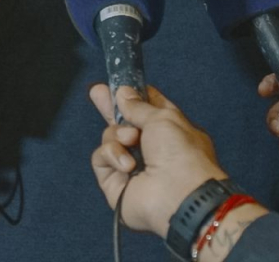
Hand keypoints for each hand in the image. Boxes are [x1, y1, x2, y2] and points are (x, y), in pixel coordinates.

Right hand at [89, 84, 227, 236]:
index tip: (119, 84)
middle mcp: (150, 148)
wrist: (179, 195)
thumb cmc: (181, 154)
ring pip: (109, 137)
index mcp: (169, 131)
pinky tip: (127, 165)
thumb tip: (123, 93)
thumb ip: (138, 105)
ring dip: (118, 135)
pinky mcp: (115, 182)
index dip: (133, 95)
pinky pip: (101, 157)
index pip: (147, 109)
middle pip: (123, 122)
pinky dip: (112, 156)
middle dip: (110, 107)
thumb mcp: (163, 117)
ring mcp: (132, 165)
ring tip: (131, 141)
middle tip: (98, 92)